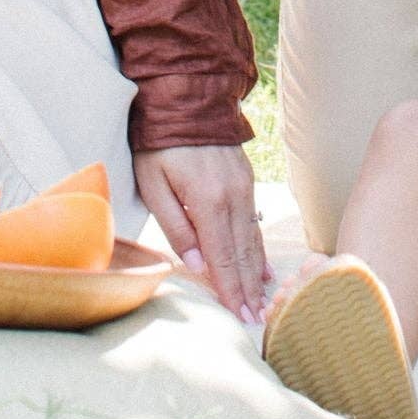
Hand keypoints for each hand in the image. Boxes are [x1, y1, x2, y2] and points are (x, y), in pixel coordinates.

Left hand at [133, 144, 266, 321]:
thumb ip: (175, 226)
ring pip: (252, 239)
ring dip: (256, 273)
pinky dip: (259, 248)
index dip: (230, 290)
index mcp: (208, 201)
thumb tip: (195, 265)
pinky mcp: (246, 179)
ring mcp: (244, 186)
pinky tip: (263, 266)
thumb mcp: (154, 184)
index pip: (222, 257)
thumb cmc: (160, 143)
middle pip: (242, 253)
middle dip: (248, 290)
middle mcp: (233, 196)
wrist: (187, 97)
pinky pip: (255, 222)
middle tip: (256, 321)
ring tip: (263, 302)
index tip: (239, 318)